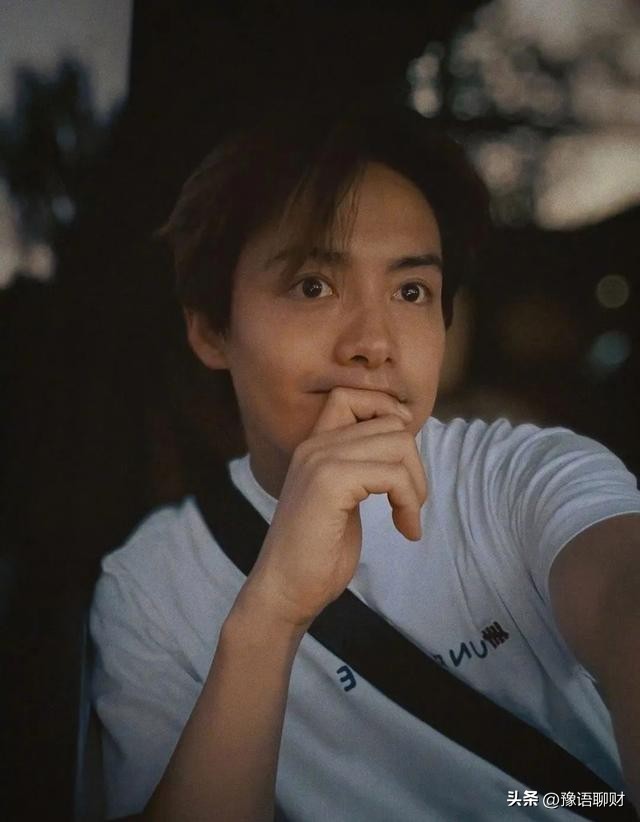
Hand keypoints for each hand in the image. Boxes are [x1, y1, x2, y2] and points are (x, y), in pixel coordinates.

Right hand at [241, 387, 427, 628]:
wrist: (284, 591)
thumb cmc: (316, 554)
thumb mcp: (343, 499)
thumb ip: (362, 468)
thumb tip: (404, 446)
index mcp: (313, 446)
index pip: (352, 395)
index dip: (388, 415)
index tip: (401, 459)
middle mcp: (314, 445)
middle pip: (391, 422)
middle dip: (415, 465)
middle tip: (411, 503)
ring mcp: (320, 461)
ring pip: (399, 444)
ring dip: (416, 485)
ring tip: (408, 517)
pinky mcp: (330, 483)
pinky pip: (393, 475)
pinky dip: (410, 502)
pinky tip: (405, 529)